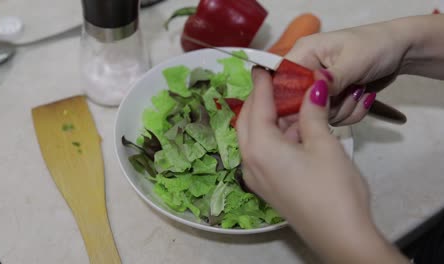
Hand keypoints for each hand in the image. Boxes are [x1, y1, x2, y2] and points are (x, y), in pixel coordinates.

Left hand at [237, 67, 406, 262]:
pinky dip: (271, 137)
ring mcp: (256, 177)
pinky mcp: (266, 187)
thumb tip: (313, 86)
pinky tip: (291, 129)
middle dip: (259, 99)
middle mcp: (249, 162)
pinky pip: (261, 153)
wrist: (340, 235)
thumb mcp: (324, 144)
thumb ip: (312, 112)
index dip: (262, 84)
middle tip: (274, 82)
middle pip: (247, 121)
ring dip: (266, 119)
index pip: (257, 106)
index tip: (263, 66)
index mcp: (260, 147)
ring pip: (253, 137)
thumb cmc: (333, 188)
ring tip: (286, 102)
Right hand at [284, 20, 410, 125]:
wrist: (401, 51)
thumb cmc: (376, 46)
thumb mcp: (354, 61)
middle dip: (329, 106)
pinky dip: (352, 113)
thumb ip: (333, 79)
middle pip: (300, 104)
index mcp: (304, 54)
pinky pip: (333, 118)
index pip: (283, 81)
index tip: (313, 108)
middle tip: (351, 92)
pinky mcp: (332, 100)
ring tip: (360, 90)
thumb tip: (315, 89)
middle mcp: (307, 72)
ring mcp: (319, 88)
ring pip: (319, 115)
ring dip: (344, 109)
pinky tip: (363, 97)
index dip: (292, 99)